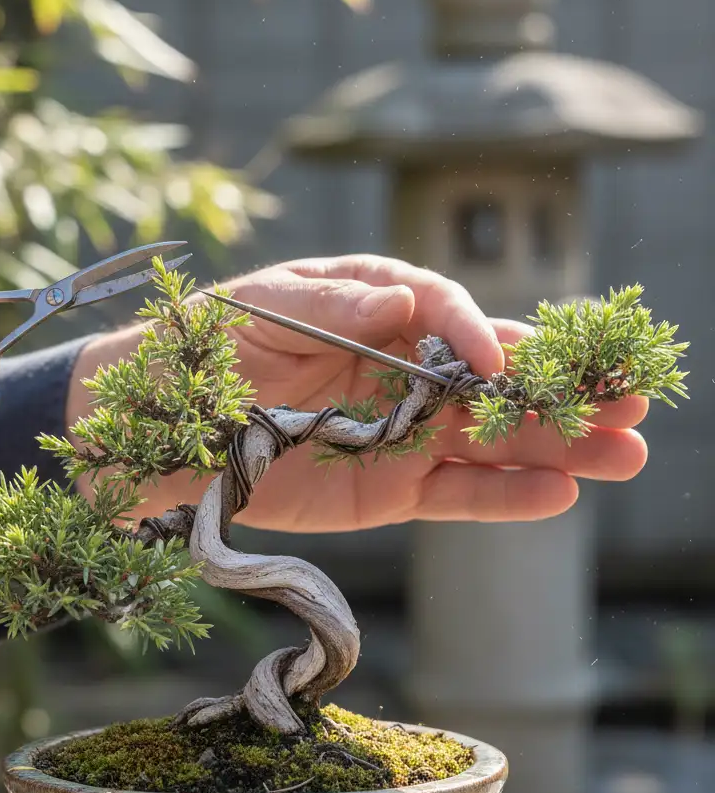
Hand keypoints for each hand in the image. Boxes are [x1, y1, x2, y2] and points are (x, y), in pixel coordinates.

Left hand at [67, 254, 648, 532]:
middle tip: (630, 395)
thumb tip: (401, 298)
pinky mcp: (389, 489)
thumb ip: (334, 301)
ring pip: (491, 439)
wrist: (163, 423)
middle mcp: (403, 369)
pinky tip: (560, 493)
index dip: (479, 334)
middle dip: (559, 387)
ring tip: (628, 450)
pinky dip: (503, 495)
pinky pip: (455, 493)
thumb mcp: (265, 304)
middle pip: (494, 380)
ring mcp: (401, 433)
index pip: (447, 313)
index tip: (502, 361)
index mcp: (378, 308)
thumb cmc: (210, 344)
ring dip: (558, 445)